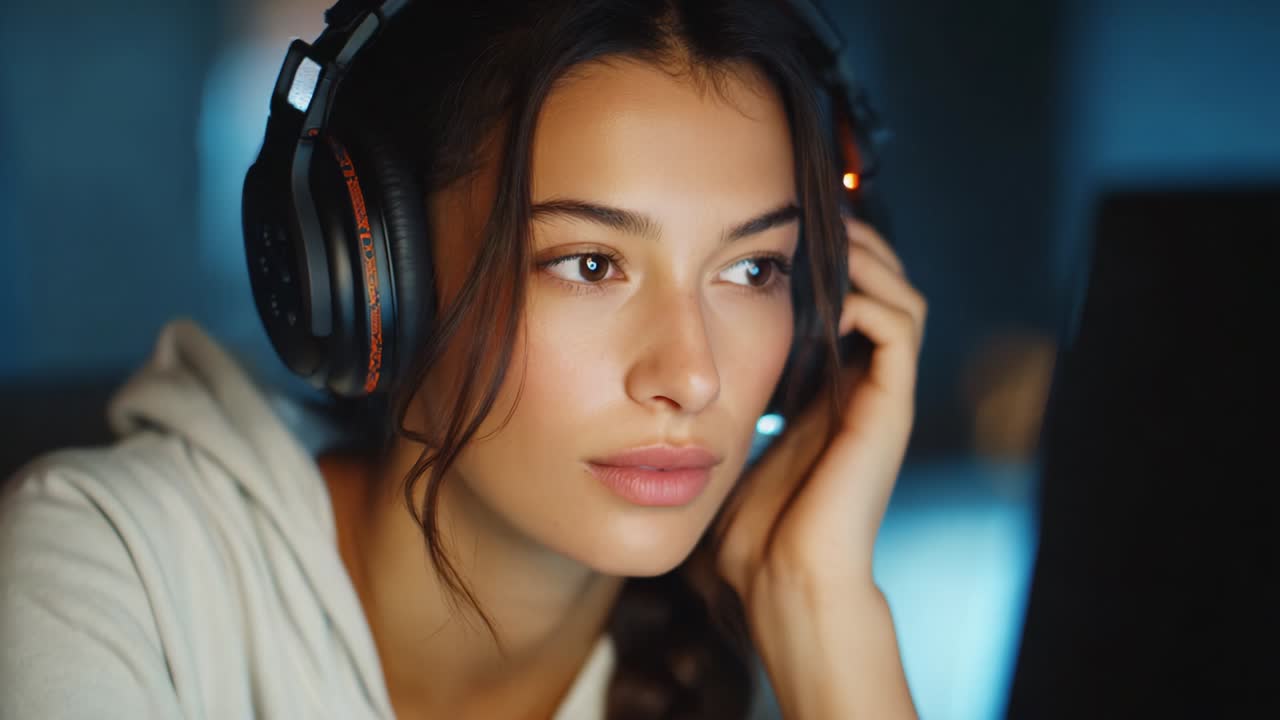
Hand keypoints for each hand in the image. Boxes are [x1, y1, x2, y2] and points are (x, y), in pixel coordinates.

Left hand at [715, 215, 926, 607]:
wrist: (782, 581)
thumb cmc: (751, 531)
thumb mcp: (730, 450)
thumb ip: (722, 413)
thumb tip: (673, 384)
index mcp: (827, 394)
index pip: (846, 308)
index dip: (824, 266)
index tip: (783, 235)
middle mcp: (861, 390)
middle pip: (883, 293)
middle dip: (854, 249)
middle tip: (814, 218)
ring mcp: (880, 399)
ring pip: (902, 299)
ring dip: (870, 260)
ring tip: (830, 237)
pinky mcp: (889, 410)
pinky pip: (899, 329)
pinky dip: (871, 298)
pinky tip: (830, 293)